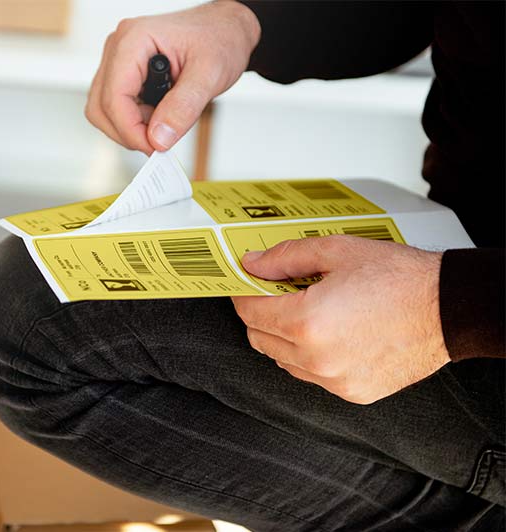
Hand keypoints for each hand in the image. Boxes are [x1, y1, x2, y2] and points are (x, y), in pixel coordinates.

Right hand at [85, 1, 260, 153]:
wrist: (224, 30)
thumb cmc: (219, 39)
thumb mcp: (210, 74)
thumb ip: (184, 107)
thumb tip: (159, 138)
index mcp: (135, 40)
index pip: (114, 97)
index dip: (131, 130)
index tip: (154, 147)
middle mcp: (119, 48)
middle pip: (101, 107)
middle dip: (128, 132)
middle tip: (158, 142)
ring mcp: (117, 61)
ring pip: (103, 110)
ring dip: (129, 128)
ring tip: (162, 123)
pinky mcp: (122, 74)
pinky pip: (114, 107)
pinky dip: (134, 121)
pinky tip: (158, 115)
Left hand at [231, 235, 450, 404]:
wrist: (448, 309)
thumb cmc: (398, 278)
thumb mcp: (336, 251)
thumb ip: (285, 258)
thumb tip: (253, 265)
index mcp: (306, 323)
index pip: (249, 311)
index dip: (244, 292)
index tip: (249, 281)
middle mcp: (316, 359)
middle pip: (259, 338)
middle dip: (260, 313)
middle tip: (278, 292)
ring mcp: (334, 381)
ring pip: (282, 360)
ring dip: (283, 337)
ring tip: (310, 311)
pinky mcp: (352, 393)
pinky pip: (312, 376)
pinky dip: (309, 356)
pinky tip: (331, 333)